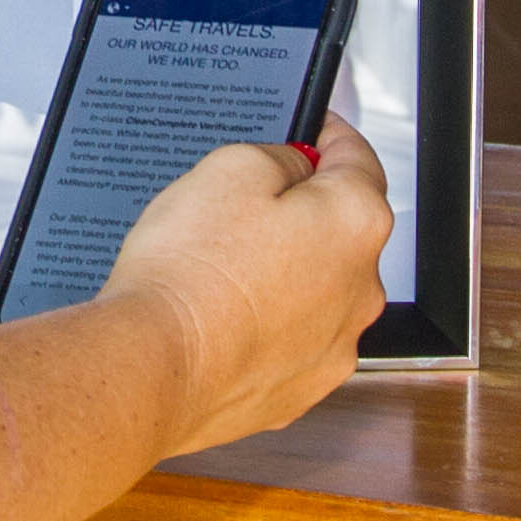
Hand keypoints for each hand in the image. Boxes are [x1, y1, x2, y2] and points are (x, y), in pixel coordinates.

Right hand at [103, 119, 396, 454]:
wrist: (159, 369)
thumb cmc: (193, 275)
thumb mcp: (230, 168)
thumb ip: (279, 155)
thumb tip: (294, 166)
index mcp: (355, 222)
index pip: (357, 159)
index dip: (327, 137)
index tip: (310, 133)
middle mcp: (362, 287)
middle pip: (338, 229)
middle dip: (299, 214)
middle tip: (238, 211)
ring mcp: (336, 344)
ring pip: (316, 289)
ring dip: (284, 274)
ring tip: (221, 274)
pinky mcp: (303, 386)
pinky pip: (292, 339)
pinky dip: (266, 325)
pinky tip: (222, 318)